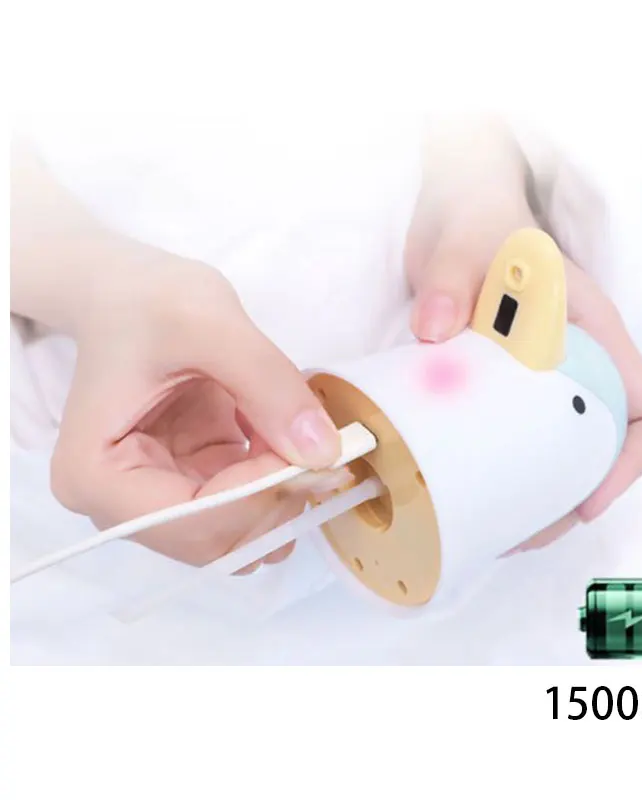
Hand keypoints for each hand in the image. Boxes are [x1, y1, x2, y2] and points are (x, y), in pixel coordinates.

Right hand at [12, 141, 346, 571]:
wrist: (131, 292)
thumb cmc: (149, 300)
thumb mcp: (210, 322)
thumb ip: (269, 386)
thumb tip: (324, 453)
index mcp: (95, 475)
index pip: (191, 522)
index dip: (261, 496)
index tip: (316, 452)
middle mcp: (120, 506)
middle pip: (217, 541)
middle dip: (278, 499)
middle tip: (322, 446)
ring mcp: (159, 499)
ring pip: (241, 533)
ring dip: (285, 493)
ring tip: (298, 431)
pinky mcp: (192, 485)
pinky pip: (249, 506)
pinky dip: (281, 479)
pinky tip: (286, 432)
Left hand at [404, 119, 641, 552]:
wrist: (455, 213)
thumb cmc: (479, 221)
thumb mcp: (467, 244)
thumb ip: (452, 278)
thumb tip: (435, 330)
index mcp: (595, 337)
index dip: (632, 465)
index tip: (584, 498)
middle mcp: (579, 367)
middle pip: (606, 453)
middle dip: (570, 500)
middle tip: (518, 531)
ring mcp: (543, 381)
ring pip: (564, 456)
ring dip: (537, 498)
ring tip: (491, 525)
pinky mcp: (506, 388)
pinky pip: (520, 443)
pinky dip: (504, 473)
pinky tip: (466, 490)